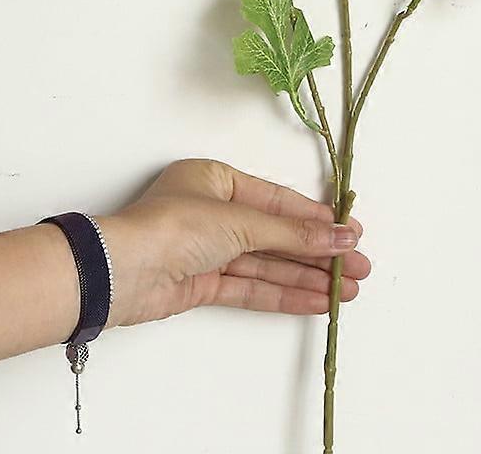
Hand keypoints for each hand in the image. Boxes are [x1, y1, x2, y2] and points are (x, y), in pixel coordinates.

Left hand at [97, 159, 370, 325]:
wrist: (121, 272)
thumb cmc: (174, 227)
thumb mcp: (241, 221)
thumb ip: (293, 232)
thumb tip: (341, 235)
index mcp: (216, 180)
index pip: (277, 200)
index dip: (316, 218)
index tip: (351, 233)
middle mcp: (213, 212)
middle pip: (276, 234)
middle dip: (318, 252)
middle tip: (359, 267)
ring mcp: (207, 250)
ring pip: (267, 263)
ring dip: (307, 276)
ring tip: (347, 290)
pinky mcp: (201, 284)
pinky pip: (251, 287)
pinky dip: (284, 293)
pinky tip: (316, 300)